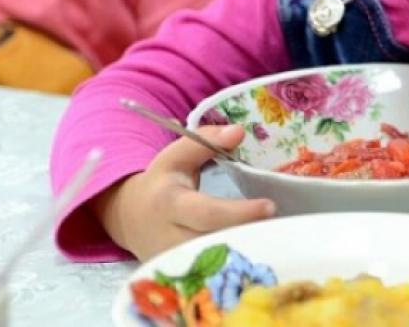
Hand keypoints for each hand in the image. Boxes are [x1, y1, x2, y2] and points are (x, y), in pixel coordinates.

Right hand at [92, 124, 274, 261]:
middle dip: (248, 236)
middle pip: (215, 243)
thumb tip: (238, 131)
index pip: (208, 213)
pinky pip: (212, 275)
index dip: (240, 213)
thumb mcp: (176, 156)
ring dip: (245, 251)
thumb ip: (206, 140)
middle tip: (278, 225)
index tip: (269, 206)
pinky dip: (234, 265)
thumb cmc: (162, 183)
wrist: (130, 218)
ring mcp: (174, 262)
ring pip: (216, 264)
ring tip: (271, 236)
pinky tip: (254, 252)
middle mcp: (171, 237)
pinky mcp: (179, 277)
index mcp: (170, 203)